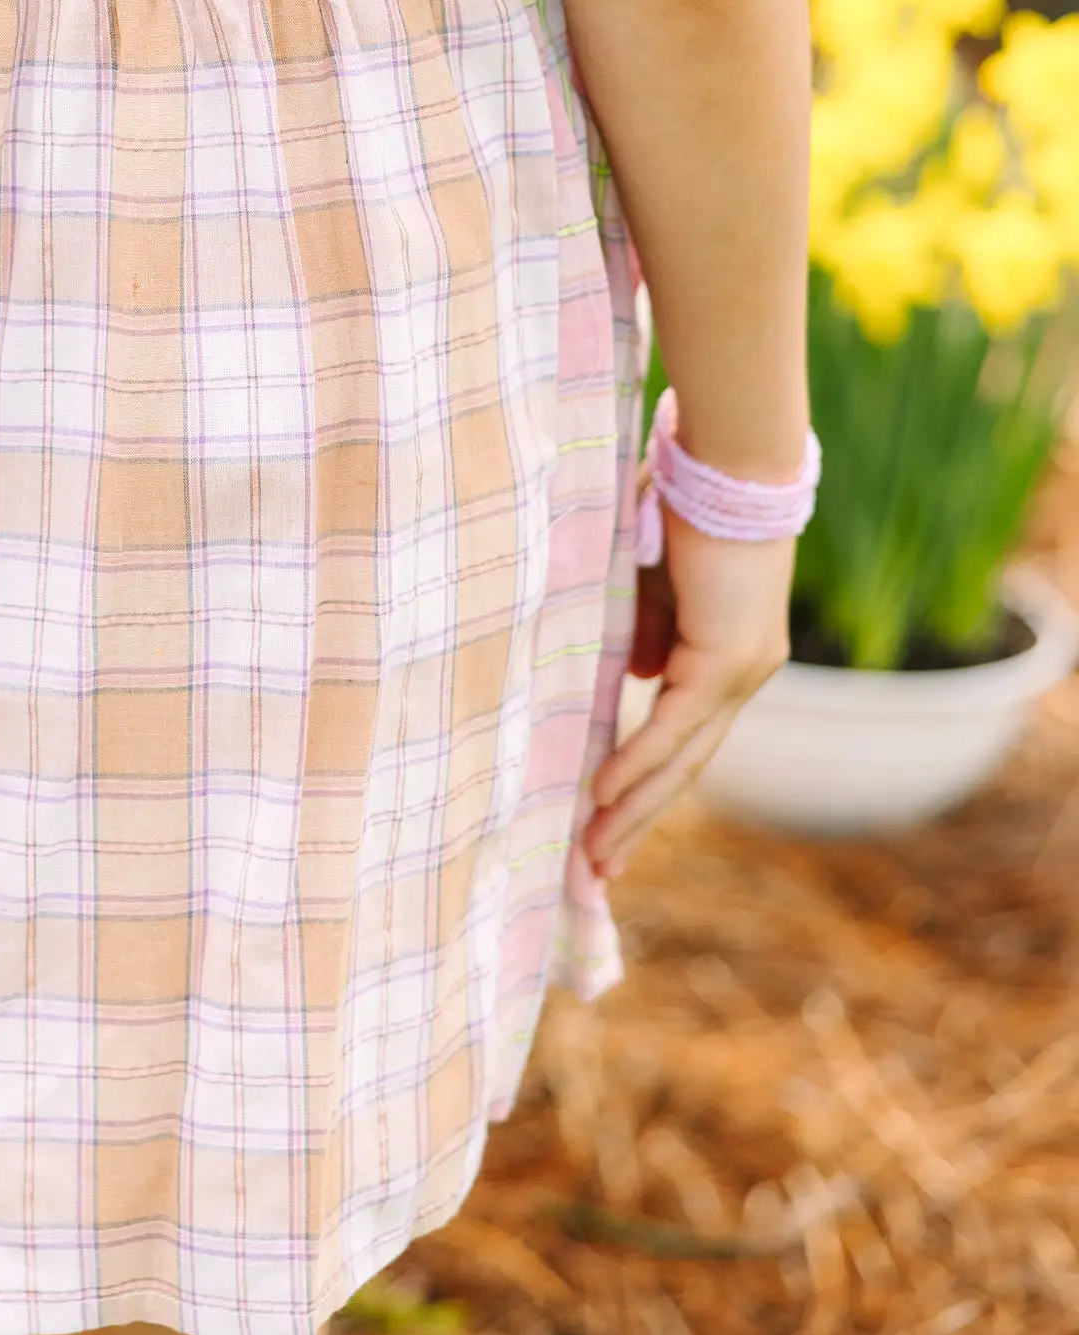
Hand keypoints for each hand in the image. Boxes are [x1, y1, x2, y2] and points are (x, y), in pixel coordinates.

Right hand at [582, 515, 793, 882]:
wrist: (728, 464)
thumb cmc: (686, 504)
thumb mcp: (651, 583)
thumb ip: (645, 633)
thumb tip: (633, 676)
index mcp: (727, 657)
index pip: (683, 739)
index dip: (645, 786)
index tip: (605, 824)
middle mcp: (741, 675)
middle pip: (685, 767)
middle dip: (638, 823)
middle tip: (598, 870)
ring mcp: (740, 671)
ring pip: (682, 760)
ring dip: (633, 811)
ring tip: (594, 855)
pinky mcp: (728, 658)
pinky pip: (673, 723)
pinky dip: (637, 760)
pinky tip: (603, 796)